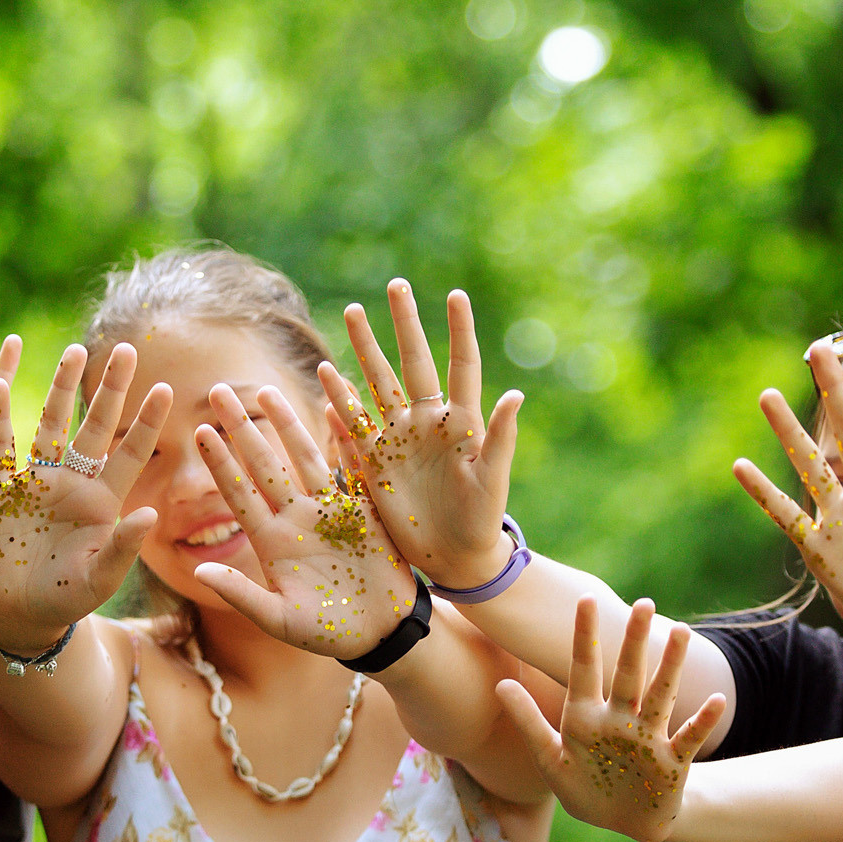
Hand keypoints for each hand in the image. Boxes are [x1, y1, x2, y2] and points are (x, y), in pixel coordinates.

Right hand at [0, 340, 168, 648]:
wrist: (19, 614)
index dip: (147, 422)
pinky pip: (0, 446)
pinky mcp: (1, 489)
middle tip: (125, 348)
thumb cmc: (67, 599)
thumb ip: (124, 547)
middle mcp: (74, 483)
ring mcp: (37, 481)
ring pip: (51, 425)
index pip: (131, 453)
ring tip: (74, 351)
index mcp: (104, 501)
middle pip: (96, 426)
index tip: (166, 388)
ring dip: (61, 389)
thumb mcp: (101, 579)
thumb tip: (151, 514)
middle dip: (110, 389)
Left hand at [189, 383, 420, 659]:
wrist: (382, 634)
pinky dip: (344, 437)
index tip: (199, 431)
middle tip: (217, 390)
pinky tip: (333, 405)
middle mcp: (296, 519)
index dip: (220, 463)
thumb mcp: (279, 620)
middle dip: (241, 428)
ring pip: (302, 456)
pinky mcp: (364, 509)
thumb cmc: (327, 633)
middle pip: (264, 464)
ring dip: (285, 423)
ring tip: (264, 389)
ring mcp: (330, 510)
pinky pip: (352, 466)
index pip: (239, 494)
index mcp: (272, 542)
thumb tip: (198, 573)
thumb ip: (241, 594)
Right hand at [321, 280, 521, 587]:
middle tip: (396, 284)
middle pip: (412, 363)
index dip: (458, 330)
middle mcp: (427, 422)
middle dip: (403, 323)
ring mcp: (398, 439)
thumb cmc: (482, 519)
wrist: (455, 557)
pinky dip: (340, 402)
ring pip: (377, 383)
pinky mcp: (375, 462)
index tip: (455, 294)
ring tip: (354, 311)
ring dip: (365, 349)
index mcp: (460, 422)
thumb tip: (516, 394)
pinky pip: (353, 426)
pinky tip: (325, 376)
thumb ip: (500, 438)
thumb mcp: (493, 480)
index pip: (460, 365)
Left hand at [495, 597, 723, 840]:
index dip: (584, 635)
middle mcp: (619, 718)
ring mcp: (647, 738)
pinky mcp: (672, 762)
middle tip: (644, 604)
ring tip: (680, 633)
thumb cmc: (585, 788)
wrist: (623, 823)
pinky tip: (717, 701)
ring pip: (661, 695)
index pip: (584, 667)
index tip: (585, 597)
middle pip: (627, 673)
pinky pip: (689, 738)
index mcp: (585, 715)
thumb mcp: (550, 759)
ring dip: (671, 666)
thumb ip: (529, 723)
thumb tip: (500, 684)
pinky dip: (702, 721)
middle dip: (634, 640)